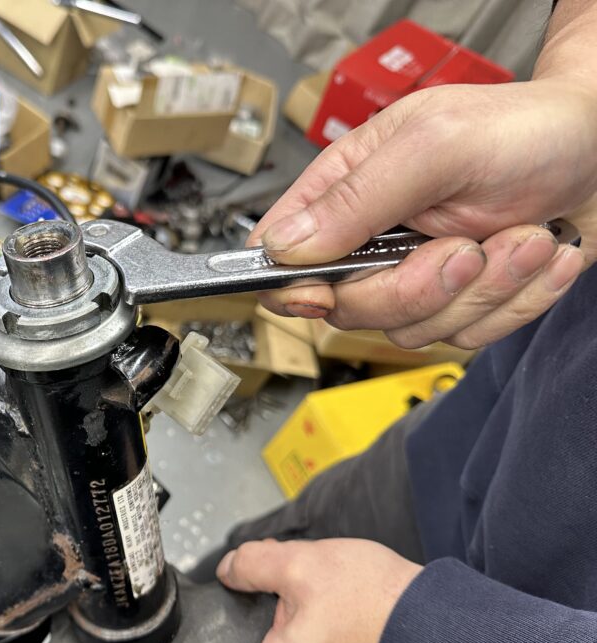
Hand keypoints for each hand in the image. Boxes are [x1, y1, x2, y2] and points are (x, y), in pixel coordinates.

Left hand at [192, 538, 421, 642]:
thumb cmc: (379, 605)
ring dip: (271, 624)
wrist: (440, 623)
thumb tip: (230, 569)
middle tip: (246, 593)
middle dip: (237, 630)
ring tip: (287, 589)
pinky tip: (312, 598)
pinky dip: (296, 630)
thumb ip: (252, 563)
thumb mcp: (301, 565)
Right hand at [254, 77, 596, 348]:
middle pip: (348, 309)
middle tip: (464, 247)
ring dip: (483, 290)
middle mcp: (373, 240)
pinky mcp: (461, 303)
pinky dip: (515, 302)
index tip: (322, 292)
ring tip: (523, 235)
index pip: (278, 255)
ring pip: (412, 330)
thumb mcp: (435, 146)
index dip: (290, 284)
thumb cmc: (526, 131)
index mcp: (347, 191)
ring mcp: (416, 275)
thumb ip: (356, 196)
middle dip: (417, 288)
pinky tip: (537, 253)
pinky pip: (466, 338)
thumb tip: (284, 245)